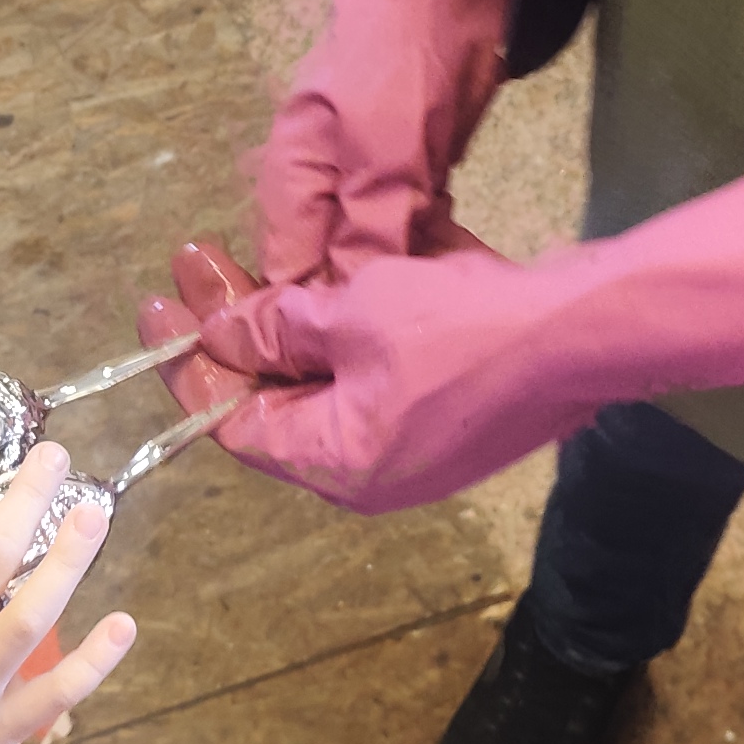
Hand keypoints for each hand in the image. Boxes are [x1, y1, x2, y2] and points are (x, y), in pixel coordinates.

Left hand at [159, 151, 743, 513]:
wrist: (581, 334)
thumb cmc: (462, 329)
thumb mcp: (353, 315)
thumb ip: (278, 329)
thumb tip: (223, 336)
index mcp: (334, 462)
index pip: (234, 423)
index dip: (191, 362)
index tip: (161, 303)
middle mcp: (366, 474)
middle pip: (274, 410)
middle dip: (234, 337)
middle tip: (199, 269)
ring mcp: (411, 454)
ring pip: (321, 395)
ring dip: (284, 336)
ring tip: (250, 272)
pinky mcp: (446, 425)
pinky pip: (367, 390)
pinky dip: (335, 345)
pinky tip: (324, 292)